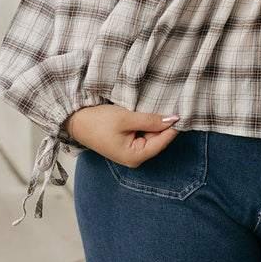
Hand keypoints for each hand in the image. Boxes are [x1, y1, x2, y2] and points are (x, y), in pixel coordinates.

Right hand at [65, 104, 179, 166]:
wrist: (76, 120)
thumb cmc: (97, 121)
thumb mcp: (127, 118)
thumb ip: (151, 121)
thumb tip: (174, 120)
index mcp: (136, 156)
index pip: (164, 140)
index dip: (174, 125)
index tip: (184, 110)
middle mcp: (136, 158)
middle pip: (159, 138)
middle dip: (163, 123)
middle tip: (170, 103)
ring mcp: (132, 152)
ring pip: (152, 135)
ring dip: (155, 122)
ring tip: (157, 106)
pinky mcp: (127, 145)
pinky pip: (144, 134)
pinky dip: (147, 123)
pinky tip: (146, 112)